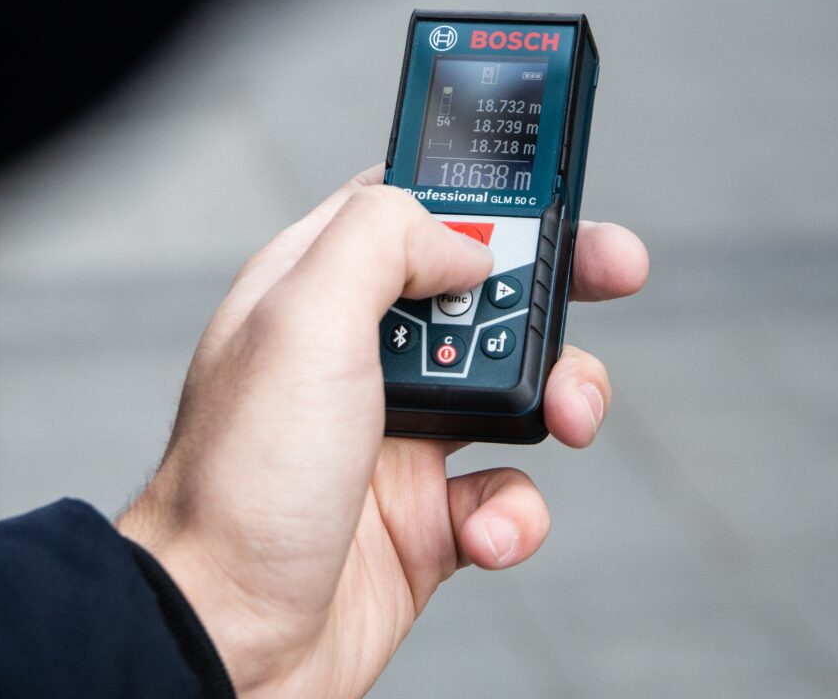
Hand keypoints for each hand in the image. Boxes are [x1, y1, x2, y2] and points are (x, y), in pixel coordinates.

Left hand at [117, 168, 648, 696]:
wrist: (221, 645)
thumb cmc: (239, 487)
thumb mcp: (301, 321)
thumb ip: (383, 241)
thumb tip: (466, 243)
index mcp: (318, 290)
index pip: (412, 206)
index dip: (487, 194)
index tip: (555, 191)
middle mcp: (358, 356)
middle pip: (483, 289)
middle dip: (556, 283)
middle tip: (616, 270)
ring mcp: (395, 439)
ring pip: (515, 388)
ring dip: (560, 397)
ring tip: (568, 419)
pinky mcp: (424, 521)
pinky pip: (506, 496)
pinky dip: (517, 513)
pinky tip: (486, 532)